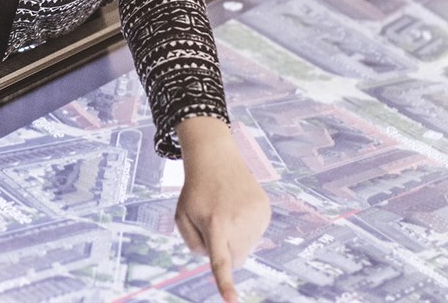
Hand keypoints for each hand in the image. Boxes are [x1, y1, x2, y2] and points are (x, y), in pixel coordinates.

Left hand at [175, 116, 270, 302]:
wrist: (215, 158)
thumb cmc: (195, 191)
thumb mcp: (182, 217)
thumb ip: (193, 245)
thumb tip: (218, 259)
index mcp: (215, 224)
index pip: (221, 261)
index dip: (226, 284)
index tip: (232, 302)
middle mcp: (238, 221)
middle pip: (235, 260)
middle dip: (225, 251)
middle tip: (214, 225)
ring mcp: (255, 216)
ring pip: (247, 248)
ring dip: (235, 239)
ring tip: (225, 212)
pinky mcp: (265, 210)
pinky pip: (256, 234)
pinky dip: (246, 229)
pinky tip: (236, 208)